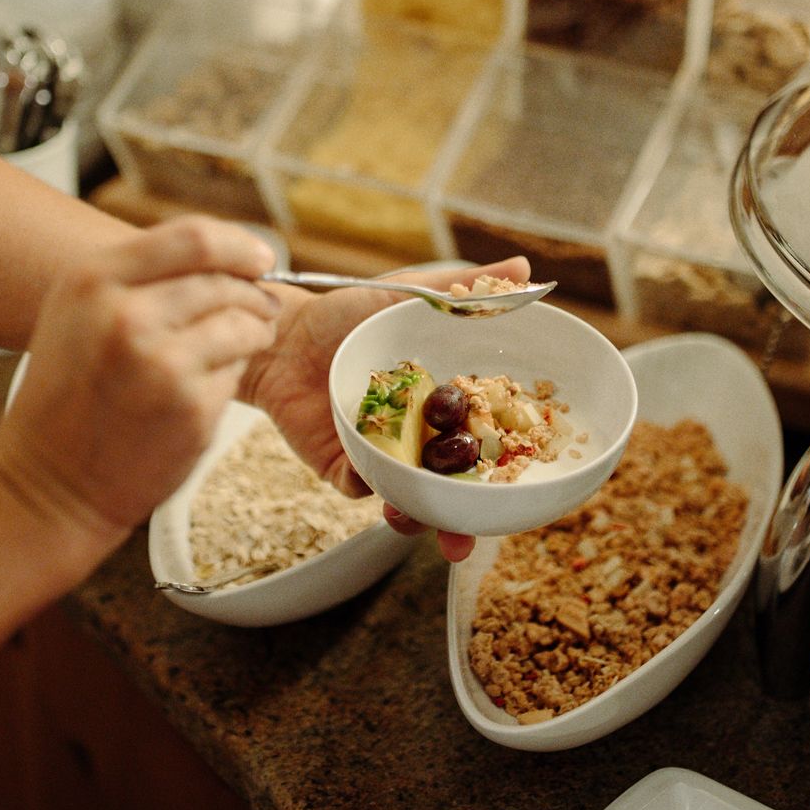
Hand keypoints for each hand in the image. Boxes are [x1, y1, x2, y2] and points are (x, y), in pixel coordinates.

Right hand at [0, 218, 279, 545]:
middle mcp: (126, 316)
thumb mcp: (77, 313)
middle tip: (264, 305)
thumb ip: (139, 275)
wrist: (48, 486)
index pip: (193, 237)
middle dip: (254, 292)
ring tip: (248, 339)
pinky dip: (232, 374)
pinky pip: (237, 373)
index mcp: (93, 281)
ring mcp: (161, 364)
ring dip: (256, 330)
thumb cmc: (65, 396)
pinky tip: (206, 385)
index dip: (239, 245)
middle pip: (224, 282)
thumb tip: (224, 251)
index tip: (261, 258)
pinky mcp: (190, 409)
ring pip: (243, 324)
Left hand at [239, 257, 530, 562]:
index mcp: (443, 404)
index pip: (484, 441)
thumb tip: (526, 271)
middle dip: (462, 520)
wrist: (283, 328)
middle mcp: (418, 436)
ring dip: (417, 517)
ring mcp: (381, 454)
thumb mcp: (410, 293)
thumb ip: (466, 287)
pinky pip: (360, 487)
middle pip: (451, 487)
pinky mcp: (342, 464)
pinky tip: (372, 484)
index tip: (526, 483)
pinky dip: (369, 489)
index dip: (504, 466)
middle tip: (470, 539)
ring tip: (416, 519)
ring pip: (408, 498)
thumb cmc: (347, 310)